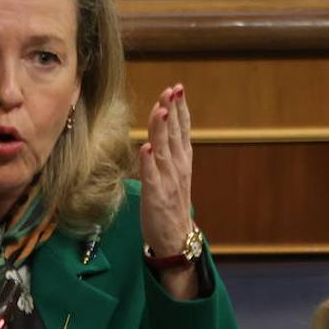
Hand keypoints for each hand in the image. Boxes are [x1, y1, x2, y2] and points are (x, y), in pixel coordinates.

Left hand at [140, 84, 196, 299]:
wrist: (175, 239)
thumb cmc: (171, 205)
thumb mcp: (174, 173)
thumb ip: (169, 150)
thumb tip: (163, 126)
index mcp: (182, 161)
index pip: (182, 130)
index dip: (180, 109)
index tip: (177, 89)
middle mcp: (177, 168)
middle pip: (174, 134)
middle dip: (172, 111)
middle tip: (172, 90)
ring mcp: (167, 181)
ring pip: (163, 150)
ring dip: (162, 130)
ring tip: (161, 110)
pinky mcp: (156, 196)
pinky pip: (152, 177)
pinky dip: (149, 162)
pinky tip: (146, 148)